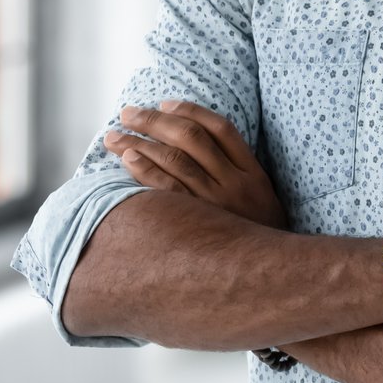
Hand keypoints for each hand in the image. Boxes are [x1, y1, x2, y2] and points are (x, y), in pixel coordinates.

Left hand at [105, 100, 286, 228]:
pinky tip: (127, 159)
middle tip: (128, 113)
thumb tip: (199, 152)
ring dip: (139, 143)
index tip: (164, 103)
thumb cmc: (257, 240)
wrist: (268, 279)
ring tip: (114, 136)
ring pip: (174, 159)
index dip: (190, 111)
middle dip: (154, 120)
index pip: (221, 128)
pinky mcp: (197, 224)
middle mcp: (234, 183)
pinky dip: (145, 170)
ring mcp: (215, 204)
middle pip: (191, 138)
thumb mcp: (262, 202)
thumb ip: (238, 176)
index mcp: (253, 174)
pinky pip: (166, 190)